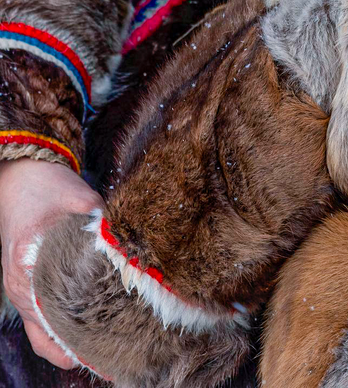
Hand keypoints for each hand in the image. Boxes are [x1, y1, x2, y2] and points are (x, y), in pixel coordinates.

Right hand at [0, 158, 102, 368]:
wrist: (22, 176)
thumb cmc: (49, 188)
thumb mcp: (82, 203)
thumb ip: (105, 229)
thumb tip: (138, 252)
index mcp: (29, 267)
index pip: (54, 318)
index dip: (81, 341)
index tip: (109, 352)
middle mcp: (19, 285)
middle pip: (48, 336)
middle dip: (80, 352)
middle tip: (115, 361)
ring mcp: (19, 288)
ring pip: (42, 334)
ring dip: (69, 347)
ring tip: (105, 357)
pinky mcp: (26, 284)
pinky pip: (39, 321)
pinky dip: (59, 335)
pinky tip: (87, 339)